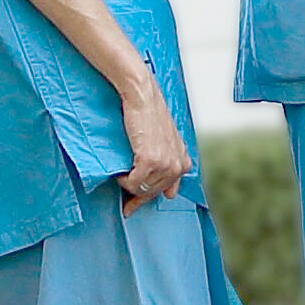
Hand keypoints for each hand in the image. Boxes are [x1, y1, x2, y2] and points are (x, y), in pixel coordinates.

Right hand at [112, 76, 192, 206]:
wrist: (143, 98)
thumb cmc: (150, 116)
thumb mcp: (168, 143)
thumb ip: (170, 165)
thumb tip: (169, 195)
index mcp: (184, 162)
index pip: (167, 191)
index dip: (148, 198)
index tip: (133, 205)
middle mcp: (178, 166)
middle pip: (152, 192)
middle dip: (136, 195)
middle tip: (124, 196)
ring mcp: (165, 164)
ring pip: (142, 189)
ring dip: (128, 184)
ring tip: (122, 173)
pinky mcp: (150, 161)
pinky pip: (133, 183)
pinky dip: (124, 180)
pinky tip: (120, 171)